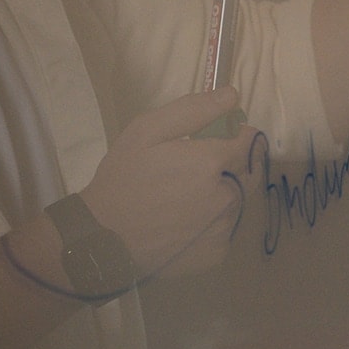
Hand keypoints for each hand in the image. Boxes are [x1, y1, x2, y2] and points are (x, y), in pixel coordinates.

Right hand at [79, 88, 256, 279]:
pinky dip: (212, 223)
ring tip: (183, 199)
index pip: (249, 139)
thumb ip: (194, 110)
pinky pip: (226, 229)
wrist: (100, 239)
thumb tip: (233, 95)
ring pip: (239, 200)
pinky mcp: (217, 253)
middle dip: (230, 165)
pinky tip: (183, 223)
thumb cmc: (122, 180)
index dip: (232, 137)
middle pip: (248, 170)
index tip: (210, 141)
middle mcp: (229, 195)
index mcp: (215, 162)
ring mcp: (225, 227)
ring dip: (223, 194)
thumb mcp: (147, 132)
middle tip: (192, 172)